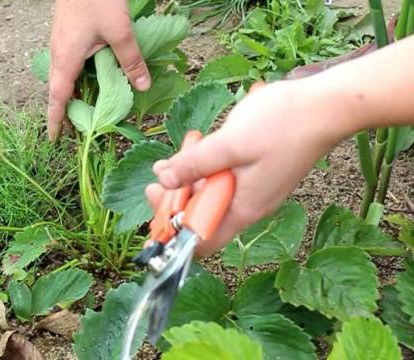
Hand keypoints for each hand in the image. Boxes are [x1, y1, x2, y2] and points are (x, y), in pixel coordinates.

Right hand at [47, 0, 150, 140]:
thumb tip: (142, 85)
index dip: (56, 120)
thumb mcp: (119, 31)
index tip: (54, 139)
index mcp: (66, 58)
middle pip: (59, 89)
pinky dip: (76, 76)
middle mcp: (58, 53)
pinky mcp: (66, 33)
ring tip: (84, 108)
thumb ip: (130, 59)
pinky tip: (91, 76)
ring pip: (64, 75)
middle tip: (76, 129)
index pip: (57, 98)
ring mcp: (60, 41)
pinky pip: (68, 62)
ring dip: (71, 93)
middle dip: (65, 110)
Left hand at [146, 80, 349, 255]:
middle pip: (201, 213)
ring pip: (210, 191)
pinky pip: (224, 175)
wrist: (327, 105)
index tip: (157, 202)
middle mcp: (247, 205)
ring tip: (182, 147)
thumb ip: (194, 165)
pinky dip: (208, 162)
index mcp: (242, 208)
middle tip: (160, 170)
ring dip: (190, 173)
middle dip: (176, 193)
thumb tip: (164, 180)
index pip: (201, 240)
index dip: (173, 229)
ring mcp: (253, 188)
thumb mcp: (229, 144)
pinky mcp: (257, 171)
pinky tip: (200, 142)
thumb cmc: (282, 125)